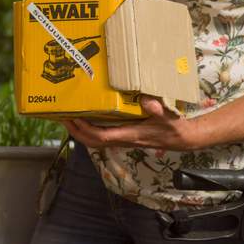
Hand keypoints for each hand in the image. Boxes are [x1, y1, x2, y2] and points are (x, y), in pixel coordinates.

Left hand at [61, 97, 197, 151]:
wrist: (181, 139)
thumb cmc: (173, 127)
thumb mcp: (167, 116)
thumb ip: (158, 109)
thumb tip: (147, 101)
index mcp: (129, 135)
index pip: (101, 136)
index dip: (85, 129)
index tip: (74, 118)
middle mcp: (122, 140)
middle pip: (92, 142)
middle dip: (75, 131)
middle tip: (62, 117)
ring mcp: (122, 140)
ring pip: (95, 141)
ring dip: (80, 132)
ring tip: (68, 118)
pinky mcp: (123, 137)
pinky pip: (101, 137)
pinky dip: (89, 130)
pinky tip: (86, 119)